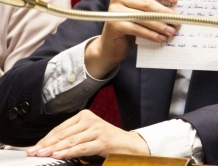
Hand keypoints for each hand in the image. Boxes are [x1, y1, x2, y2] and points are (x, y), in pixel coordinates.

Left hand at [26, 109, 148, 158]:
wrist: (130, 145)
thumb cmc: (107, 141)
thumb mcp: (88, 136)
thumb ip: (72, 138)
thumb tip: (50, 147)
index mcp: (85, 116)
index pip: (60, 128)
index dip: (46, 139)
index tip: (34, 147)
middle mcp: (91, 120)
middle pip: (63, 134)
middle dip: (47, 145)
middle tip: (34, 152)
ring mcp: (97, 129)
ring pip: (71, 140)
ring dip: (55, 149)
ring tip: (42, 154)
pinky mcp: (103, 140)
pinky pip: (82, 147)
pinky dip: (69, 152)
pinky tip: (59, 155)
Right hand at [85, 0, 178, 78]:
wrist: (111, 45)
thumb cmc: (131, 25)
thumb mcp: (142, 12)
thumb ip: (153, 7)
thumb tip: (176, 10)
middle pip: (147, 3)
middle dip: (165, 13)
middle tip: (177, 21)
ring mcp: (115, 10)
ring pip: (143, 17)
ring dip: (160, 25)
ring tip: (172, 31)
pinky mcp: (114, 24)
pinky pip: (137, 29)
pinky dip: (151, 34)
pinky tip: (161, 38)